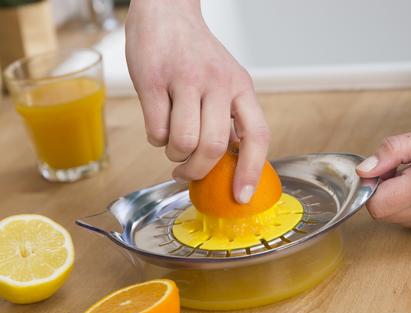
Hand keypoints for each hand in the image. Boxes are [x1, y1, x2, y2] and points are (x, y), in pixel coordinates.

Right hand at [125, 0, 269, 203]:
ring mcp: (184, 80)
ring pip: (182, 143)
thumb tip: (232, 163)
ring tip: (172, 143)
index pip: (257, 135)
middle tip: (186, 172)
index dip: (251, 171)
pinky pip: (156, 130)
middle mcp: (217, 82)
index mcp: (240, 86)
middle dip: (197, 171)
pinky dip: (156, 138)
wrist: (166, 12)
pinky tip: (158, 121)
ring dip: (174, 155)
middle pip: (213, 147)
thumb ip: (229, 118)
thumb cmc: (194, 54)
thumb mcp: (225, 80)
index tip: (241, 197)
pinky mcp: (153, 80)